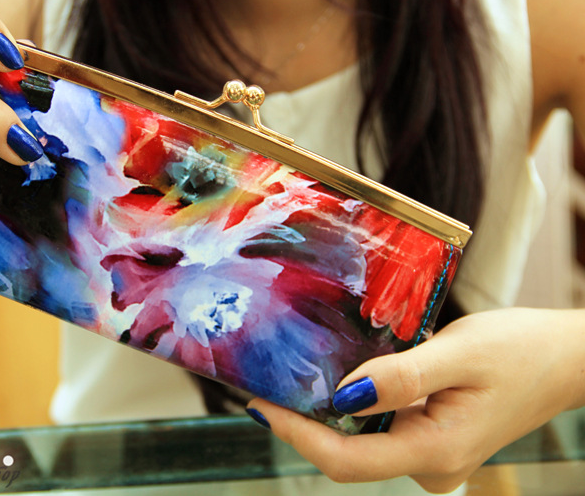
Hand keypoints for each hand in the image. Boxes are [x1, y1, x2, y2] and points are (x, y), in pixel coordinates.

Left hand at [247, 308, 584, 493]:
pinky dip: (352, 405)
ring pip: (360, 440)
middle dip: (302, 424)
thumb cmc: (522, 351)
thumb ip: (402, 376)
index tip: (260, 405)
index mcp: (435, 450)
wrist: (565, 359)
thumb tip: (343, 395)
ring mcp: (429, 453)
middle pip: (346, 453)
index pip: (346, 458)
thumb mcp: (460, 353)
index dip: (297, 435)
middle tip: (265, 384)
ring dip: (324, 412)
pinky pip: (379, 427)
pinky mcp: (429, 437)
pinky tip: (333, 377)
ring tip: (291, 375)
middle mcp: (428, 463)